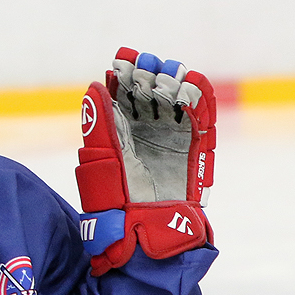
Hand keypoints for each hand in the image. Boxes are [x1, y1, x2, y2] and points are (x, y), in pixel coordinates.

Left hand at [76, 48, 217, 274]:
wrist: (148, 233)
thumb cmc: (118, 204)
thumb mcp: (102, 161)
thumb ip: (99, 124)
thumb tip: (94, 85)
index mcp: (121, 130)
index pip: (124, 91)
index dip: (125, 72)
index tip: (124, 60)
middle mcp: (146, 130)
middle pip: (151, 89)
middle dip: (150, 73)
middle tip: (149, 68)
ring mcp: (172, 137)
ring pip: (176, 97)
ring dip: (174, 81)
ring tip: (168, 77)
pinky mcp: (195, 148)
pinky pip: (200, 117)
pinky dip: (199, 98)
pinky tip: (191, 85)